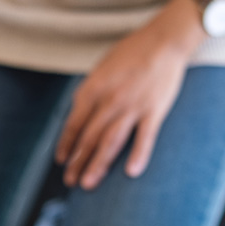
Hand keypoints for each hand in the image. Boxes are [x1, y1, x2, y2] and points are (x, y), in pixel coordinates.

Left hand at [55, 0, 204, 189]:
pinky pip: (145, 137)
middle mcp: (109, 100)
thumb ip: (90, 92)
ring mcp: (132, 107)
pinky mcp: (154, 110)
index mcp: (93, 88)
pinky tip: (131, 173)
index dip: (66, 143)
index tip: (61, 160)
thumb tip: (79, 114)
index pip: (74, 122)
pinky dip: (138, 155)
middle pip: (89, 137)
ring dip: (97, 164)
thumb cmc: (131, 53)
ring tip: (87, 183)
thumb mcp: (101, 69)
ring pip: (110, 141)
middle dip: (78, 161)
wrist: (163, 41)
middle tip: (69, 181)